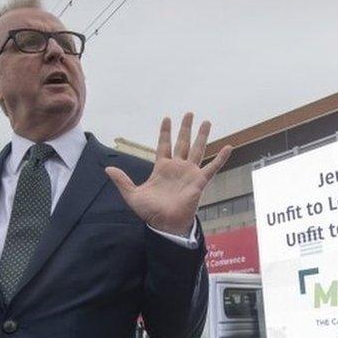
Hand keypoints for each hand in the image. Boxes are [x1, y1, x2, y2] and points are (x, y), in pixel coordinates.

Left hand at [105, 113, 231, 235]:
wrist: (165, 224)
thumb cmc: (150, 212)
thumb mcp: (132, 195)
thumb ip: (122, 181)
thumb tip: (107, 169)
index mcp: (162, 168)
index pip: (164, 146)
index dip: (165, 132)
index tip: (167, 118)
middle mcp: (177, 168)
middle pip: (183, 143)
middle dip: (186, 128)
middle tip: (189, 113)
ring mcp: (189, 173)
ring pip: (197, 150)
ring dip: (202, 136)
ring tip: (207, 122)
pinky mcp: (199, 182)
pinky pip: (212, 168)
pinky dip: (221, 158)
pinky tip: (229, 147)